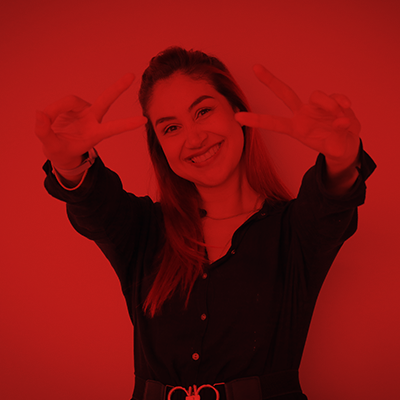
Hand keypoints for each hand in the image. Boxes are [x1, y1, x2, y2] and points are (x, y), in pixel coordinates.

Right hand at [35, 73, 146, 168]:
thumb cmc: (61, 151)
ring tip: (46, 122)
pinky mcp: (73, 106)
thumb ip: (45, 133)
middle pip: (106, 100)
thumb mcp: (52, 148)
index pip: (113, 128)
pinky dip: (52, 110)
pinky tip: (47, 118)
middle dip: (118, 88)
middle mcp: (93, 119)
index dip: (127, 124)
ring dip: (55, 109)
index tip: (144, 120)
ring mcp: (84, 111)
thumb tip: (40, 114)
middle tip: (132, 76)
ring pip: (70, 101)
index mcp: (95, 134)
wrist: (58, 150)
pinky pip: (61, 102)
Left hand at [234, 65, 360, 166]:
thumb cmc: (333, 147)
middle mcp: (302, 114)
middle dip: (270, 80)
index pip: (273, 123)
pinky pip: (336, 97)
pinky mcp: (332, 101)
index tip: (238, 117)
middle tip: (255, 67)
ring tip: (340, 122)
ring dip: (330, 106)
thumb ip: (336, 137)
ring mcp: (316, 107)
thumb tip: (341, 121)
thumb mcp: (333, 149)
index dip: (256, 120)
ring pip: (318, 96)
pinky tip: (346, 112)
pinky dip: (342, 104)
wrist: (346, 145)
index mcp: (295, 129)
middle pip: (284, 93)